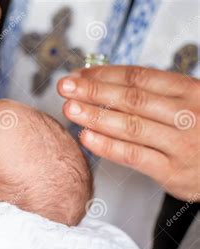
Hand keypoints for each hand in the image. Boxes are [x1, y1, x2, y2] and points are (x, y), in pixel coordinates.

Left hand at [57, 66, 199, 201]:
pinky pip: (133, 156)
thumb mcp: (189, 103)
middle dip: (93, 91)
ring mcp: (179, 144)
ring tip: (70, 109)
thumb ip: (155, 95)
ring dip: (95, 116)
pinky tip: (86, 137)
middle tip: (65, 87)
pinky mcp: (171, 171)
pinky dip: (107, 146)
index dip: (105, 75)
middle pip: (131, 98)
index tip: (80, 75)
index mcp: (190, 91)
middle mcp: (186, 115)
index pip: (140, 77)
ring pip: (130, 126)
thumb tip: (105, 82)